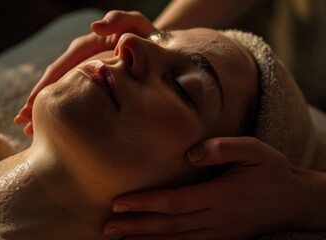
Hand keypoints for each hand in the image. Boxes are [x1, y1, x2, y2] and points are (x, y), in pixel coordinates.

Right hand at [14, 11, 155, 135]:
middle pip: (57, 81)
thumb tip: (95, 26)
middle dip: (39, 101)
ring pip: (64, 91)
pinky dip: (67, 108)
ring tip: (31, 129)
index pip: (62, 67)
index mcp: (89, 47)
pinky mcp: (96, 82)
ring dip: (48, 108)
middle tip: (23, 123)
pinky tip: (58, 125)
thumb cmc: (148, 37)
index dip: (46, 86)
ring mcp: (89, 72)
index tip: (30, 106)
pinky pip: (77, 95)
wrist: (159, 49)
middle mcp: (84, 60)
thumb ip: (120, 20)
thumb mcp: (137, 25)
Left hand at [104, 137, 306, 239]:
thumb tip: (189, 155)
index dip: (146, 204)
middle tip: (108, 227)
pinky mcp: (224, 239)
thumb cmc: (271, 170)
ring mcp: (221, 233)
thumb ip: (222, 148)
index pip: (175, 202)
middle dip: (137, 227)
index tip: (119, 203)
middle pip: (170, 225)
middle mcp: (218, 219)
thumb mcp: (253, 149)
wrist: (294, 200)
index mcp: (222, 195)